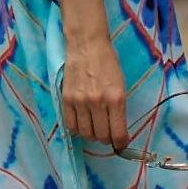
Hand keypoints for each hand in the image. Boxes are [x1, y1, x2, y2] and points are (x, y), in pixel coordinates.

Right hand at [61, 32, 129, 150]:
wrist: (86, 45)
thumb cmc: (108, 62)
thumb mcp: (121, 84)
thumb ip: (119, 107)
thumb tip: (117, 129)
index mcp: (116, 98)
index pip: (118, 133)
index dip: (121, 143)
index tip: (121, 143)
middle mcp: (98, 102)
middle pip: (101, 136)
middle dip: (107, 139)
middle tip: (108, 133)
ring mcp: (80, 102)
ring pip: (86, 134)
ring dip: (92, 135)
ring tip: (95, 127)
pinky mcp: (66, 100)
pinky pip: (71, 125)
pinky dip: (78, 129)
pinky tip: (83, 123)